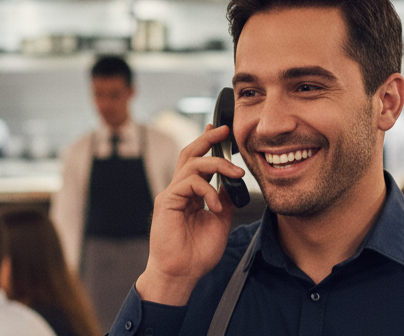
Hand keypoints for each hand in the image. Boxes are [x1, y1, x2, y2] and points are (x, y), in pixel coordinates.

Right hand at [135, 124, 245, 305]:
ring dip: (218, 165)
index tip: (222, 132)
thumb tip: (234, 182)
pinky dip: (208, 189)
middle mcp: (179, 190)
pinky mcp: (166, 201)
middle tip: (224, 130)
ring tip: (236, 175)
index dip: (208, 144)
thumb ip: (225, 199)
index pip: (198, 162)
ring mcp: (171, 194)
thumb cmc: (197, 253)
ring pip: (192, 163)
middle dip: (207, 138)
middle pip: (190, 153)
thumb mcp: (219, 221)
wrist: (181, 273)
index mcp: (190, 194)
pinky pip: (189, 182)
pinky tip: (217, 205)